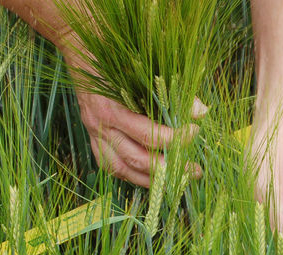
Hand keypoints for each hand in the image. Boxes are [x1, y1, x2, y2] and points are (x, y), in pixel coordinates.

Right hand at [63, 49, 206, 186]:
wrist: (81, 46)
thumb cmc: (116, 54)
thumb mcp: (144, 68)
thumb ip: (172, 92)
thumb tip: (201, 112)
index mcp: (111, 108)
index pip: (148, 134)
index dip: (175, 139)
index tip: (195, 131)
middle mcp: (100, 126)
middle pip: (136, 158)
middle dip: (169, 167)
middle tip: (195, 169)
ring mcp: (94, 136)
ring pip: (123, 169)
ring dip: (152, 179)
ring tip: (178, 180)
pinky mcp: (94, 141)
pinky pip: (113, 167)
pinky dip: (133, 175)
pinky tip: (153, 176)